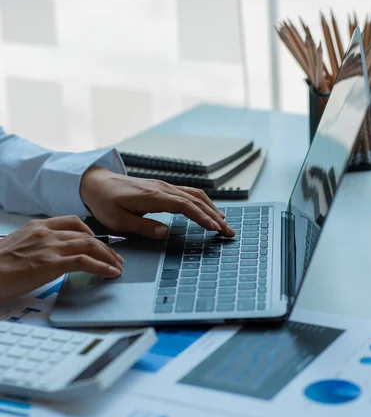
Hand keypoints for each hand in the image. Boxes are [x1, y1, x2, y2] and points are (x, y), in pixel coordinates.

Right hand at [0, 216, 123, 300]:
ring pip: (90, 245)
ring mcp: (50, 246)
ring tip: (117, 267)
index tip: (99, 242)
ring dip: (108, 257)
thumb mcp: (17, 248)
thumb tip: (47, 257)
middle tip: (115, 258)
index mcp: (37, 227)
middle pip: (86, 234)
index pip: (72, 222)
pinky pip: (85, 261)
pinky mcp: (51, 263)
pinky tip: (110, 273)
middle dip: (105, 247)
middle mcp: (46, 233)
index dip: (90, 232)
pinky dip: (101, 267)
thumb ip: (36, 247)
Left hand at [80, 167, 235, 238]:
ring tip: (225, 224)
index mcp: (152, 196)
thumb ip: (143, 227)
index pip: (184, 206)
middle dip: (215, 216)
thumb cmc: (105, 203)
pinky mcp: (163, 188)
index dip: (202, 217)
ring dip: (212, 209)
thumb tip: (166, 233)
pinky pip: (189, 193)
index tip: (215, 228)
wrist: (96, 183)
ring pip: (196, 195)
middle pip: (196, 200)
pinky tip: (211, 212)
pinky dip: (204, 203)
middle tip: (229, 232)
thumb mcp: (118, 221)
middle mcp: (162, 188)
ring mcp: (164, 186)